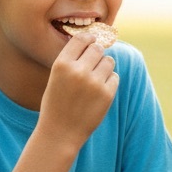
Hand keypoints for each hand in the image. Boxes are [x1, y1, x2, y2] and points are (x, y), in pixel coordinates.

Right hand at [40, 31, 119, 148]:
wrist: (60, 132)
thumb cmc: (57, 102)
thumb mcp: (56, 77)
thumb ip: (72, 60)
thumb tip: (93, 41)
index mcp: (62, 65)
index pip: (81, 39)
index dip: (89, 38)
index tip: (92, 40)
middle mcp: (78, 71)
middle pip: (98, 48)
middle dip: (97, 53)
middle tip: (93, 64)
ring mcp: (94, 83)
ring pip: (109, 61)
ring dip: (104, 67)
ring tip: (94, 80)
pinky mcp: (107, 94)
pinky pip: (114, 77)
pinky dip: (109, 82)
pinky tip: (98, 92)